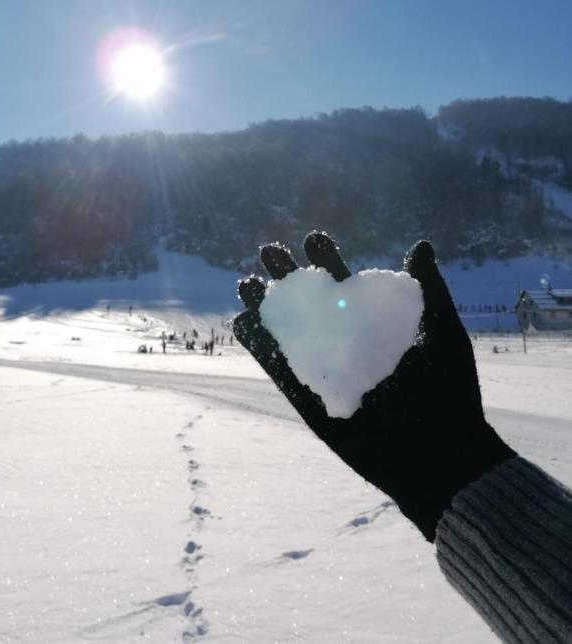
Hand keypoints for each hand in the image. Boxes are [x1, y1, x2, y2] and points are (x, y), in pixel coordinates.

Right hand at [233, 231, 514, 540]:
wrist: (441, 454)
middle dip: (289, 274)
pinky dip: (259, 346)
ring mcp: (326, 369)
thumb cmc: (450, 392)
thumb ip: (428, 290)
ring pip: (288, 331)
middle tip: (270, 250)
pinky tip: (243, 320)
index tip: (314, 238)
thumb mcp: (443, 332)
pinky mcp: (310, 400)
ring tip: (247, 281)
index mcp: (378, 324)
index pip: (345, 283)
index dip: (328, 259)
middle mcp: (347, 343)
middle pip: (310, 301)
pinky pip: (279, 369)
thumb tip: (419, 244)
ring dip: (266, 306)